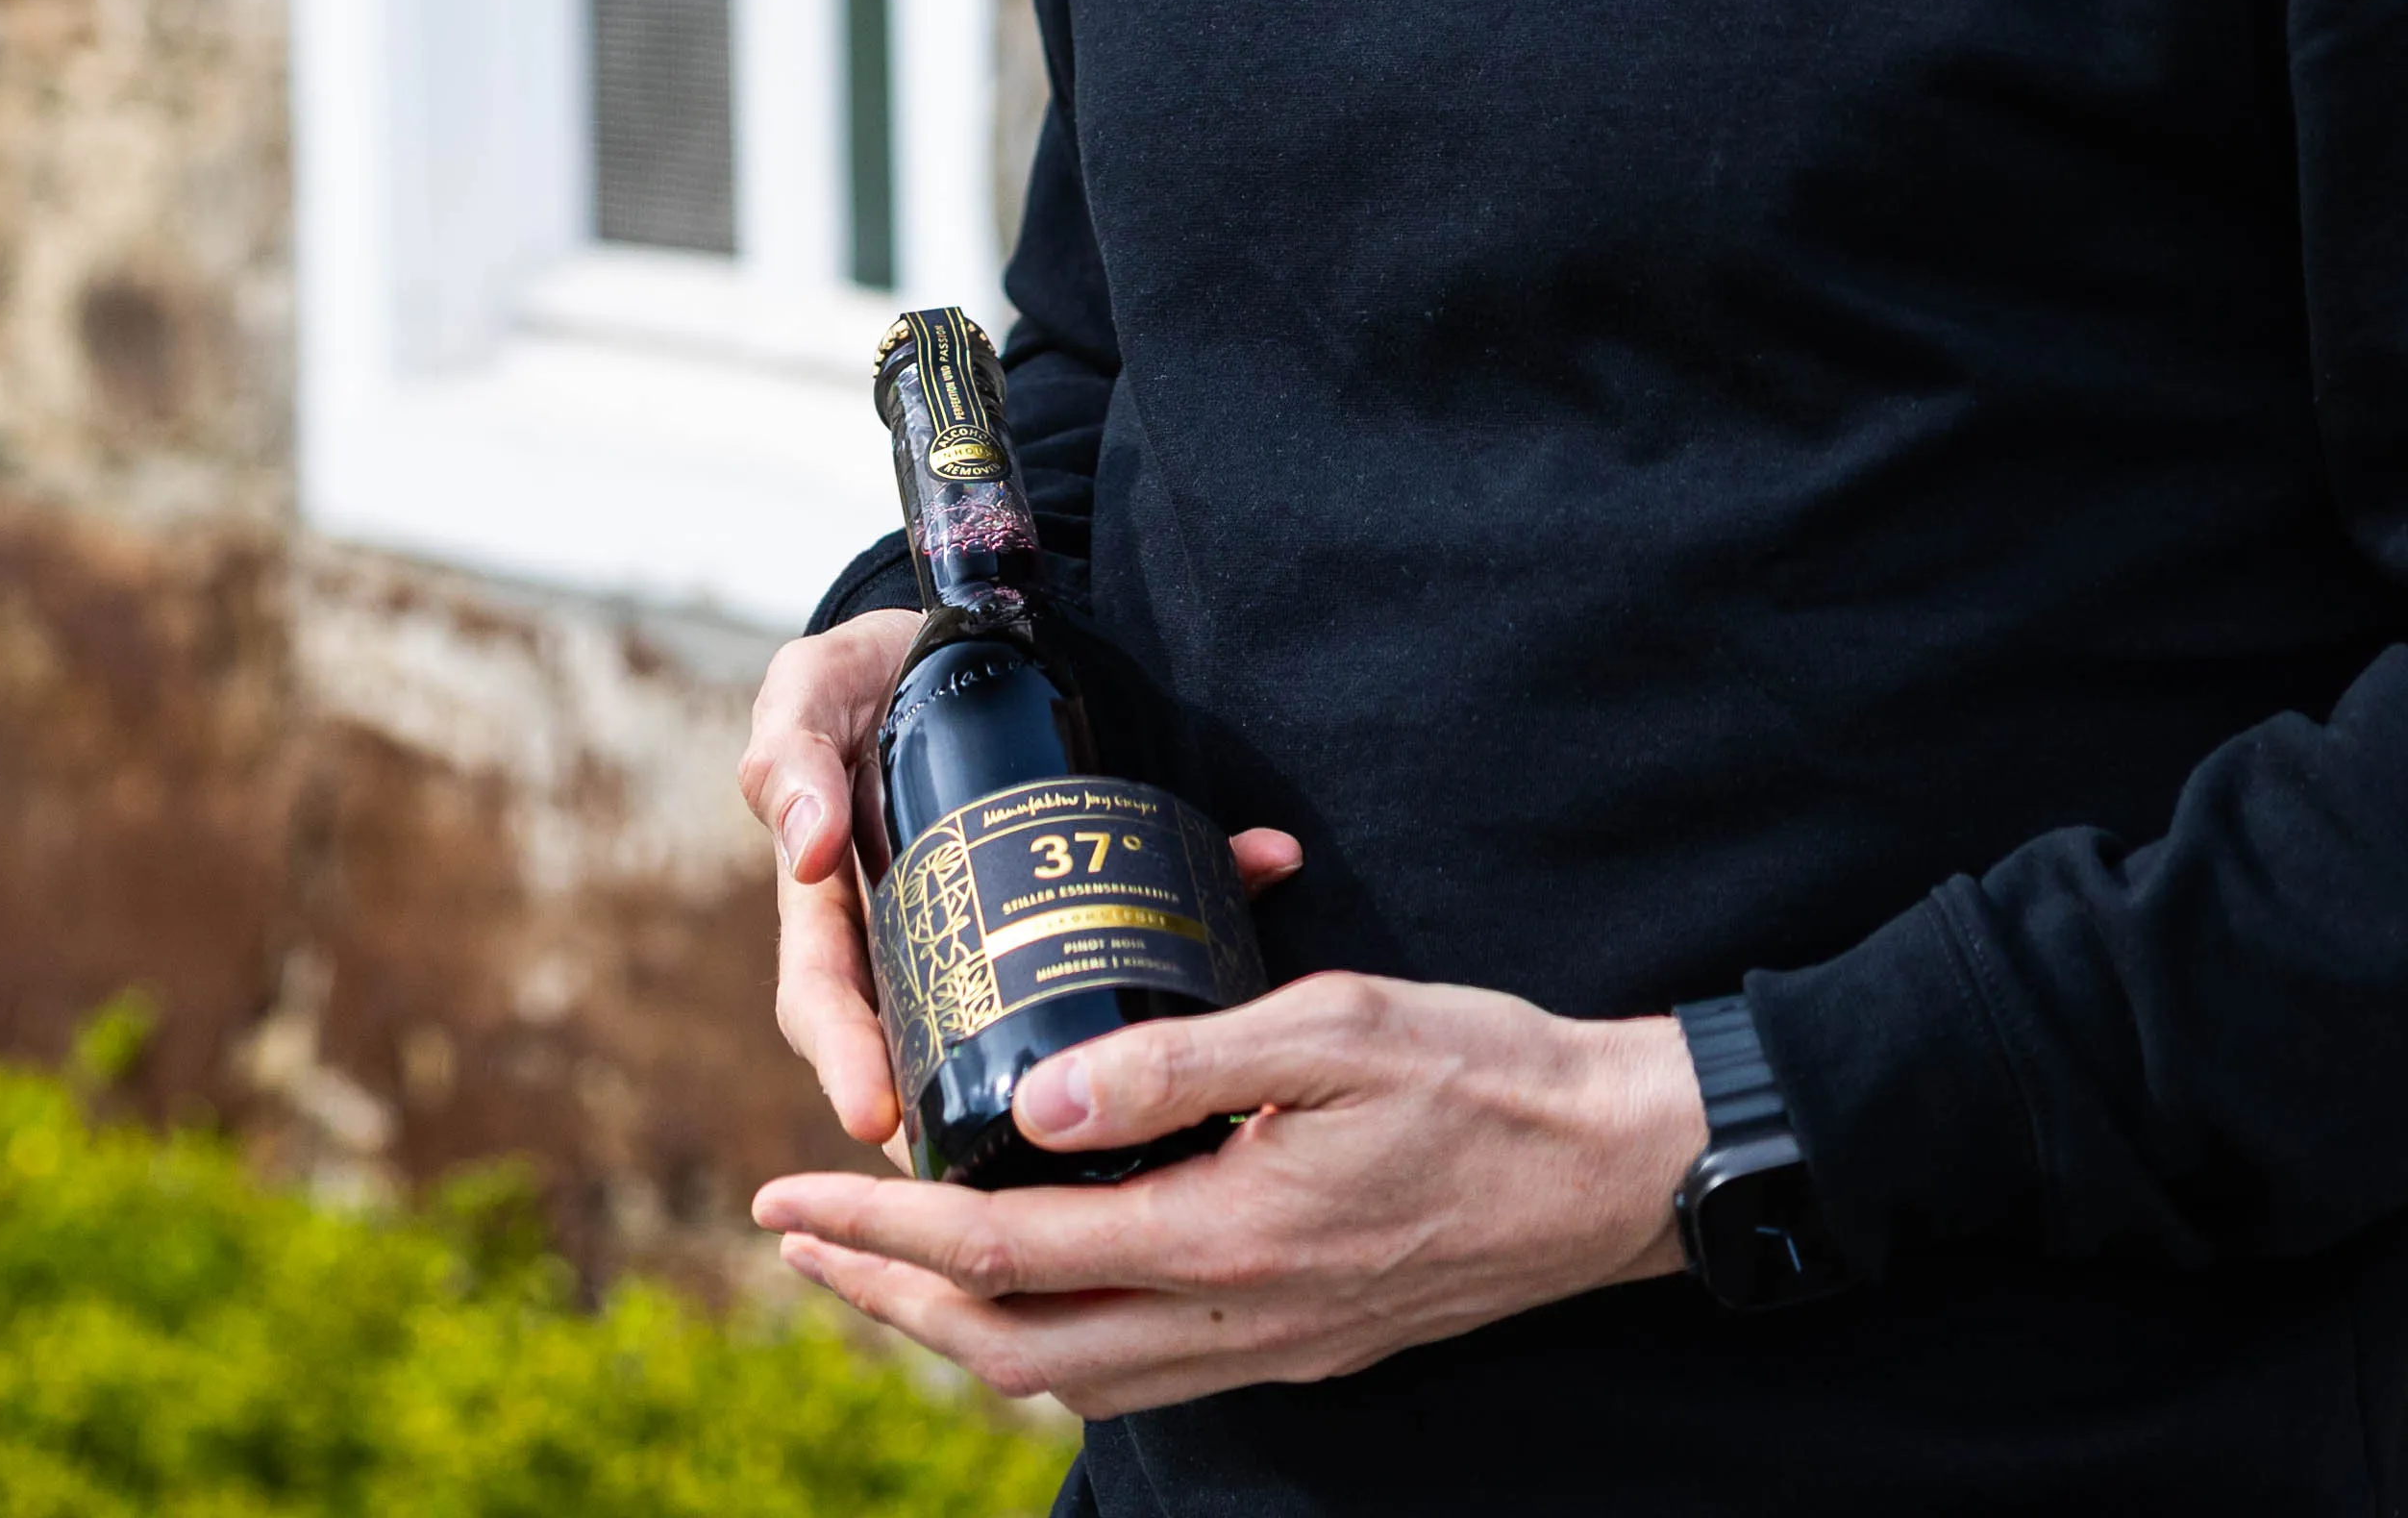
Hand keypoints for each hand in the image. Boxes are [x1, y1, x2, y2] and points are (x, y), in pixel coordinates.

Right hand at [733, 614, 1311, 1148]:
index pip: (830, 1011)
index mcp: (837, 914)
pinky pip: (1125, 917)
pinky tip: (1252, 877)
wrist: (952, 638)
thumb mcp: (808, 696)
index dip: (849, 1069)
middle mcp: (914, 944)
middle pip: (927, 1052)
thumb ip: (791, 757)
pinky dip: (1189, 903)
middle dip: (961, 1116)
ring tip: (1133, 1115)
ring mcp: (991, 934)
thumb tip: (806, 847)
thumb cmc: (859, 677)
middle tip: (1005, 1177)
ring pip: (1027, 1016)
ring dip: (1082, 1059)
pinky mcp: (1063, 900)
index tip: (874, 1121)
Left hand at [751, 981, 1700, 1415]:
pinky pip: (1140, 1370)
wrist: (1619, 1166)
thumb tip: (1031, 1098)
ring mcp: (1271, 1345)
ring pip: (1071, 1379)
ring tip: (881, 1264)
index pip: (1006, 1256)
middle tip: (800, 1242)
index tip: (789, 1198)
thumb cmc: (1482, 1075)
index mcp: (1230, 1237)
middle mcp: (1239, 1319)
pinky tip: (1027, 1276)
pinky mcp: (1300, 1339)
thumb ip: (1178, 1062)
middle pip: (1012, 1351)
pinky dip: (1052, 1333)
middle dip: (887, 1302)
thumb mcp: (1331, 1028)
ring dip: (957, 1329)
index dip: (881, 1235)